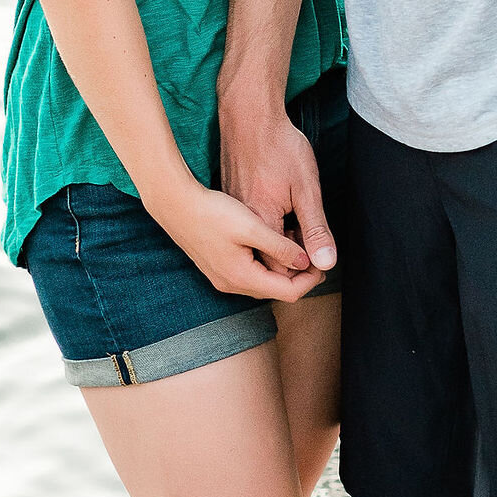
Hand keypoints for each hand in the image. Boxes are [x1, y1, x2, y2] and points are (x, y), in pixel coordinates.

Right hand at [156, 175, 326, 302]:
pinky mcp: (218, 265)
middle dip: (299, 274)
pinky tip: (272, 240)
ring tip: (296, 243)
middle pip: (277, 290)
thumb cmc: (212, 211)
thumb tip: (306, 262)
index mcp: (243, 277)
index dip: (311, 279)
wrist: (175, 203)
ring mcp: (223, 277)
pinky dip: (267, 262)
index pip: (289, 293)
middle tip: (312, 251)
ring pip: (264, 281)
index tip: (321, 260)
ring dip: (283, 267)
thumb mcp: (252, 226)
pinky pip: (251, 272)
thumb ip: (280, 247)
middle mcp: (232, 284)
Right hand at [219, 92, 336, 274]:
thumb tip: (326, 262)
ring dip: (283, 244)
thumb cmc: (279, 146)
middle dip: (295, 259)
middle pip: (268, 262)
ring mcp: (234, 212)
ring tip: (302, 227)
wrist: (249, 116)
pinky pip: (250, 230)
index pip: (281, 269)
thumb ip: (316, 228)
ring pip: (259, 246)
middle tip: (316, 242)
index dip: (305, 270)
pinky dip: (270, 230)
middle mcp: (242, 224)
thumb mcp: (306, 189)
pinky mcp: (232, 201)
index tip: (323, 259)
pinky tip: (284, 215)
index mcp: (260, 223)